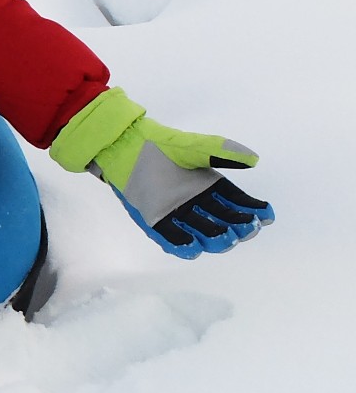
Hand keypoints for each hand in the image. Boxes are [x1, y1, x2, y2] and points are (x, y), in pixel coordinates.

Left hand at [50, 87, 272, 257]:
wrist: (127, 147)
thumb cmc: (161, 145)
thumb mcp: (196, 147)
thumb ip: (223, 151)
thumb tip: (254, 159)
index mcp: (209, 186)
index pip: (237, 203)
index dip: (252, 211)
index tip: (266, 217)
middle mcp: (196, 202)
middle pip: (223, 221)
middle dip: (238, 227)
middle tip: (247, 228)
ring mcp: (176, 212)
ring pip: (201, 232)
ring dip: (215, 238)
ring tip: (226, 238)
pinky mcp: (155, 219)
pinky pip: (171, 236)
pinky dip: (182, 244)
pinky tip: (193, 248)